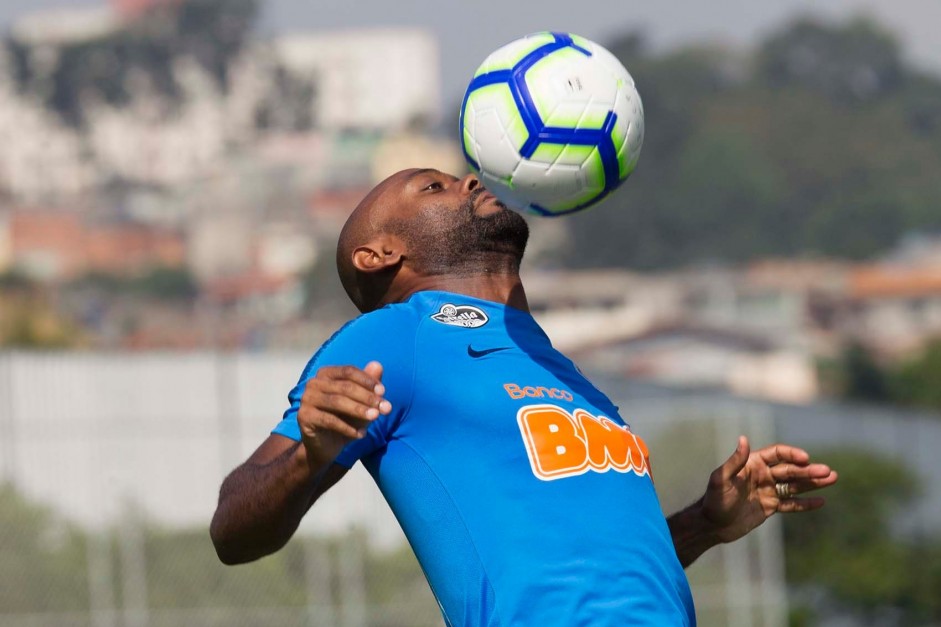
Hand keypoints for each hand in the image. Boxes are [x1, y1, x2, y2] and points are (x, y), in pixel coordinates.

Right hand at [297, 361, 390, 465]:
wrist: (326, 446)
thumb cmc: (346, 419)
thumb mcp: (362, 402)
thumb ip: (369, 384)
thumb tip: (378, 365)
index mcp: (326, 374)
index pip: (349, 371)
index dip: (367, 380)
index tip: (383, 392)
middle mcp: (313, 383)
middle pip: (345, 386)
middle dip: (367, 397)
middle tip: (385, 408)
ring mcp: (307, 399)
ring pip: (337, 402)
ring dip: (359, 410)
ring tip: (375, 418)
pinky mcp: (304, 417)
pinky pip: (330, 420)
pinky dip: (347, 428)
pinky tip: (360, 434)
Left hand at [701, 436, 837, 543]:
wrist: (712, 526)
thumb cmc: (713, 501)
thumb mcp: (721, 480)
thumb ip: (734, 462)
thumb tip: (743, 439)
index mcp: (752, 464)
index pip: (777, 454)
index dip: (792, 455)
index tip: (805, 459)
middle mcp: (762, 475)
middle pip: (790, 470)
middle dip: (809, 471)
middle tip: (829, 472)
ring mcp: (768, 491)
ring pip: (795, 485)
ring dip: (813, 482)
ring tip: (832, 478)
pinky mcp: (770, 507)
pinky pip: (791, 504)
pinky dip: (805, 503)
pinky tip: (821, 501)